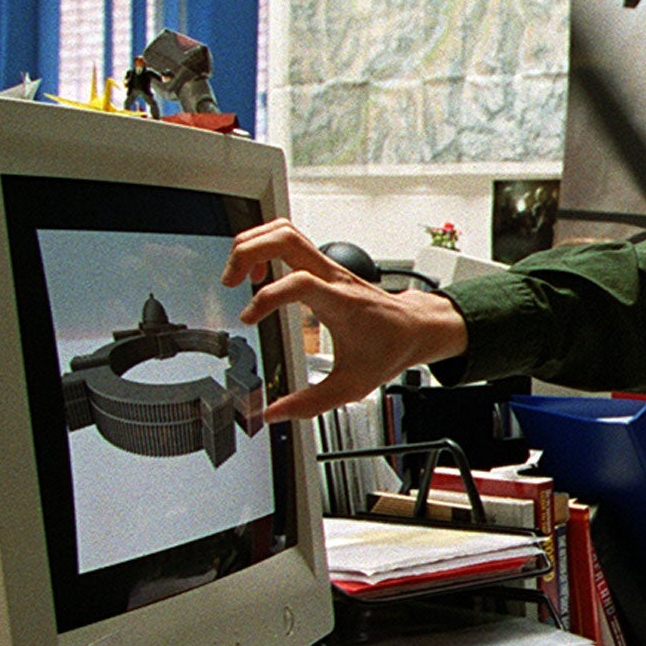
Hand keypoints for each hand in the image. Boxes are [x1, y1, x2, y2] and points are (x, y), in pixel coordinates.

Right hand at [222, 219, 470, 421]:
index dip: (267, 297)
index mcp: (341, 303)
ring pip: (284, 230)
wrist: (415, 327)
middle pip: (285, 238)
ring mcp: (328, 267)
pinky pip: (289, 239)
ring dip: (253, 244)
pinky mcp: (323, 265)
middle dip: (247, 252)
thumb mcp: (352, 386)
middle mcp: (333, 277)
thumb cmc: (389, 349)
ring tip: (240, 275)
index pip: (298, 283)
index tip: (248, 318)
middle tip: (230, 282)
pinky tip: (259, 275)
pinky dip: (265, 246)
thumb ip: (311, 403)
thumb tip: (274, 414)